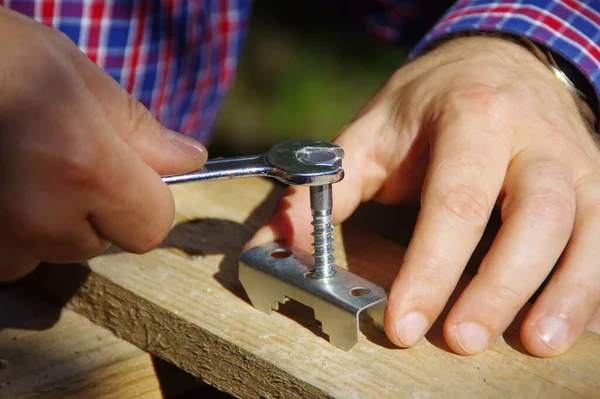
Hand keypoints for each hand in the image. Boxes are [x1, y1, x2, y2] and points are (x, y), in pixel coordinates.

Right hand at [0, 7, 206, 280]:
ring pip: (53, 253)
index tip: (130, 178)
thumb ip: (139, 129)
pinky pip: (11, 258)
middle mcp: (41, 215)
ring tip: (18, 170)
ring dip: (48, 224)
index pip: (151, 226)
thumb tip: (191, 161)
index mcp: (83, 166)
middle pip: (101, 242)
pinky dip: (11, 233)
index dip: (146, 202)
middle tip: (57, 160)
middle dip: (94, 210)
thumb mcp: (76, 78)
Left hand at [249, 36, 599, 356]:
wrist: (496, 64)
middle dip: (501, 285)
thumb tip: (279, 240)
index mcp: (474, 118)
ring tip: (535, 342)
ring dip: (566, 293)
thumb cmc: (431, 104)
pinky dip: (593, 284)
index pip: (456, 200)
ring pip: (587, 230)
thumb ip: (330, 186)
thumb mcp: (373, 132)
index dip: (432, 267)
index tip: (406, 323)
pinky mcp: (595, 183)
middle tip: (463, 340)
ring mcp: (575, 161)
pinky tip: (572, 320)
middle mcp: (535, 139)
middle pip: (535, 215)